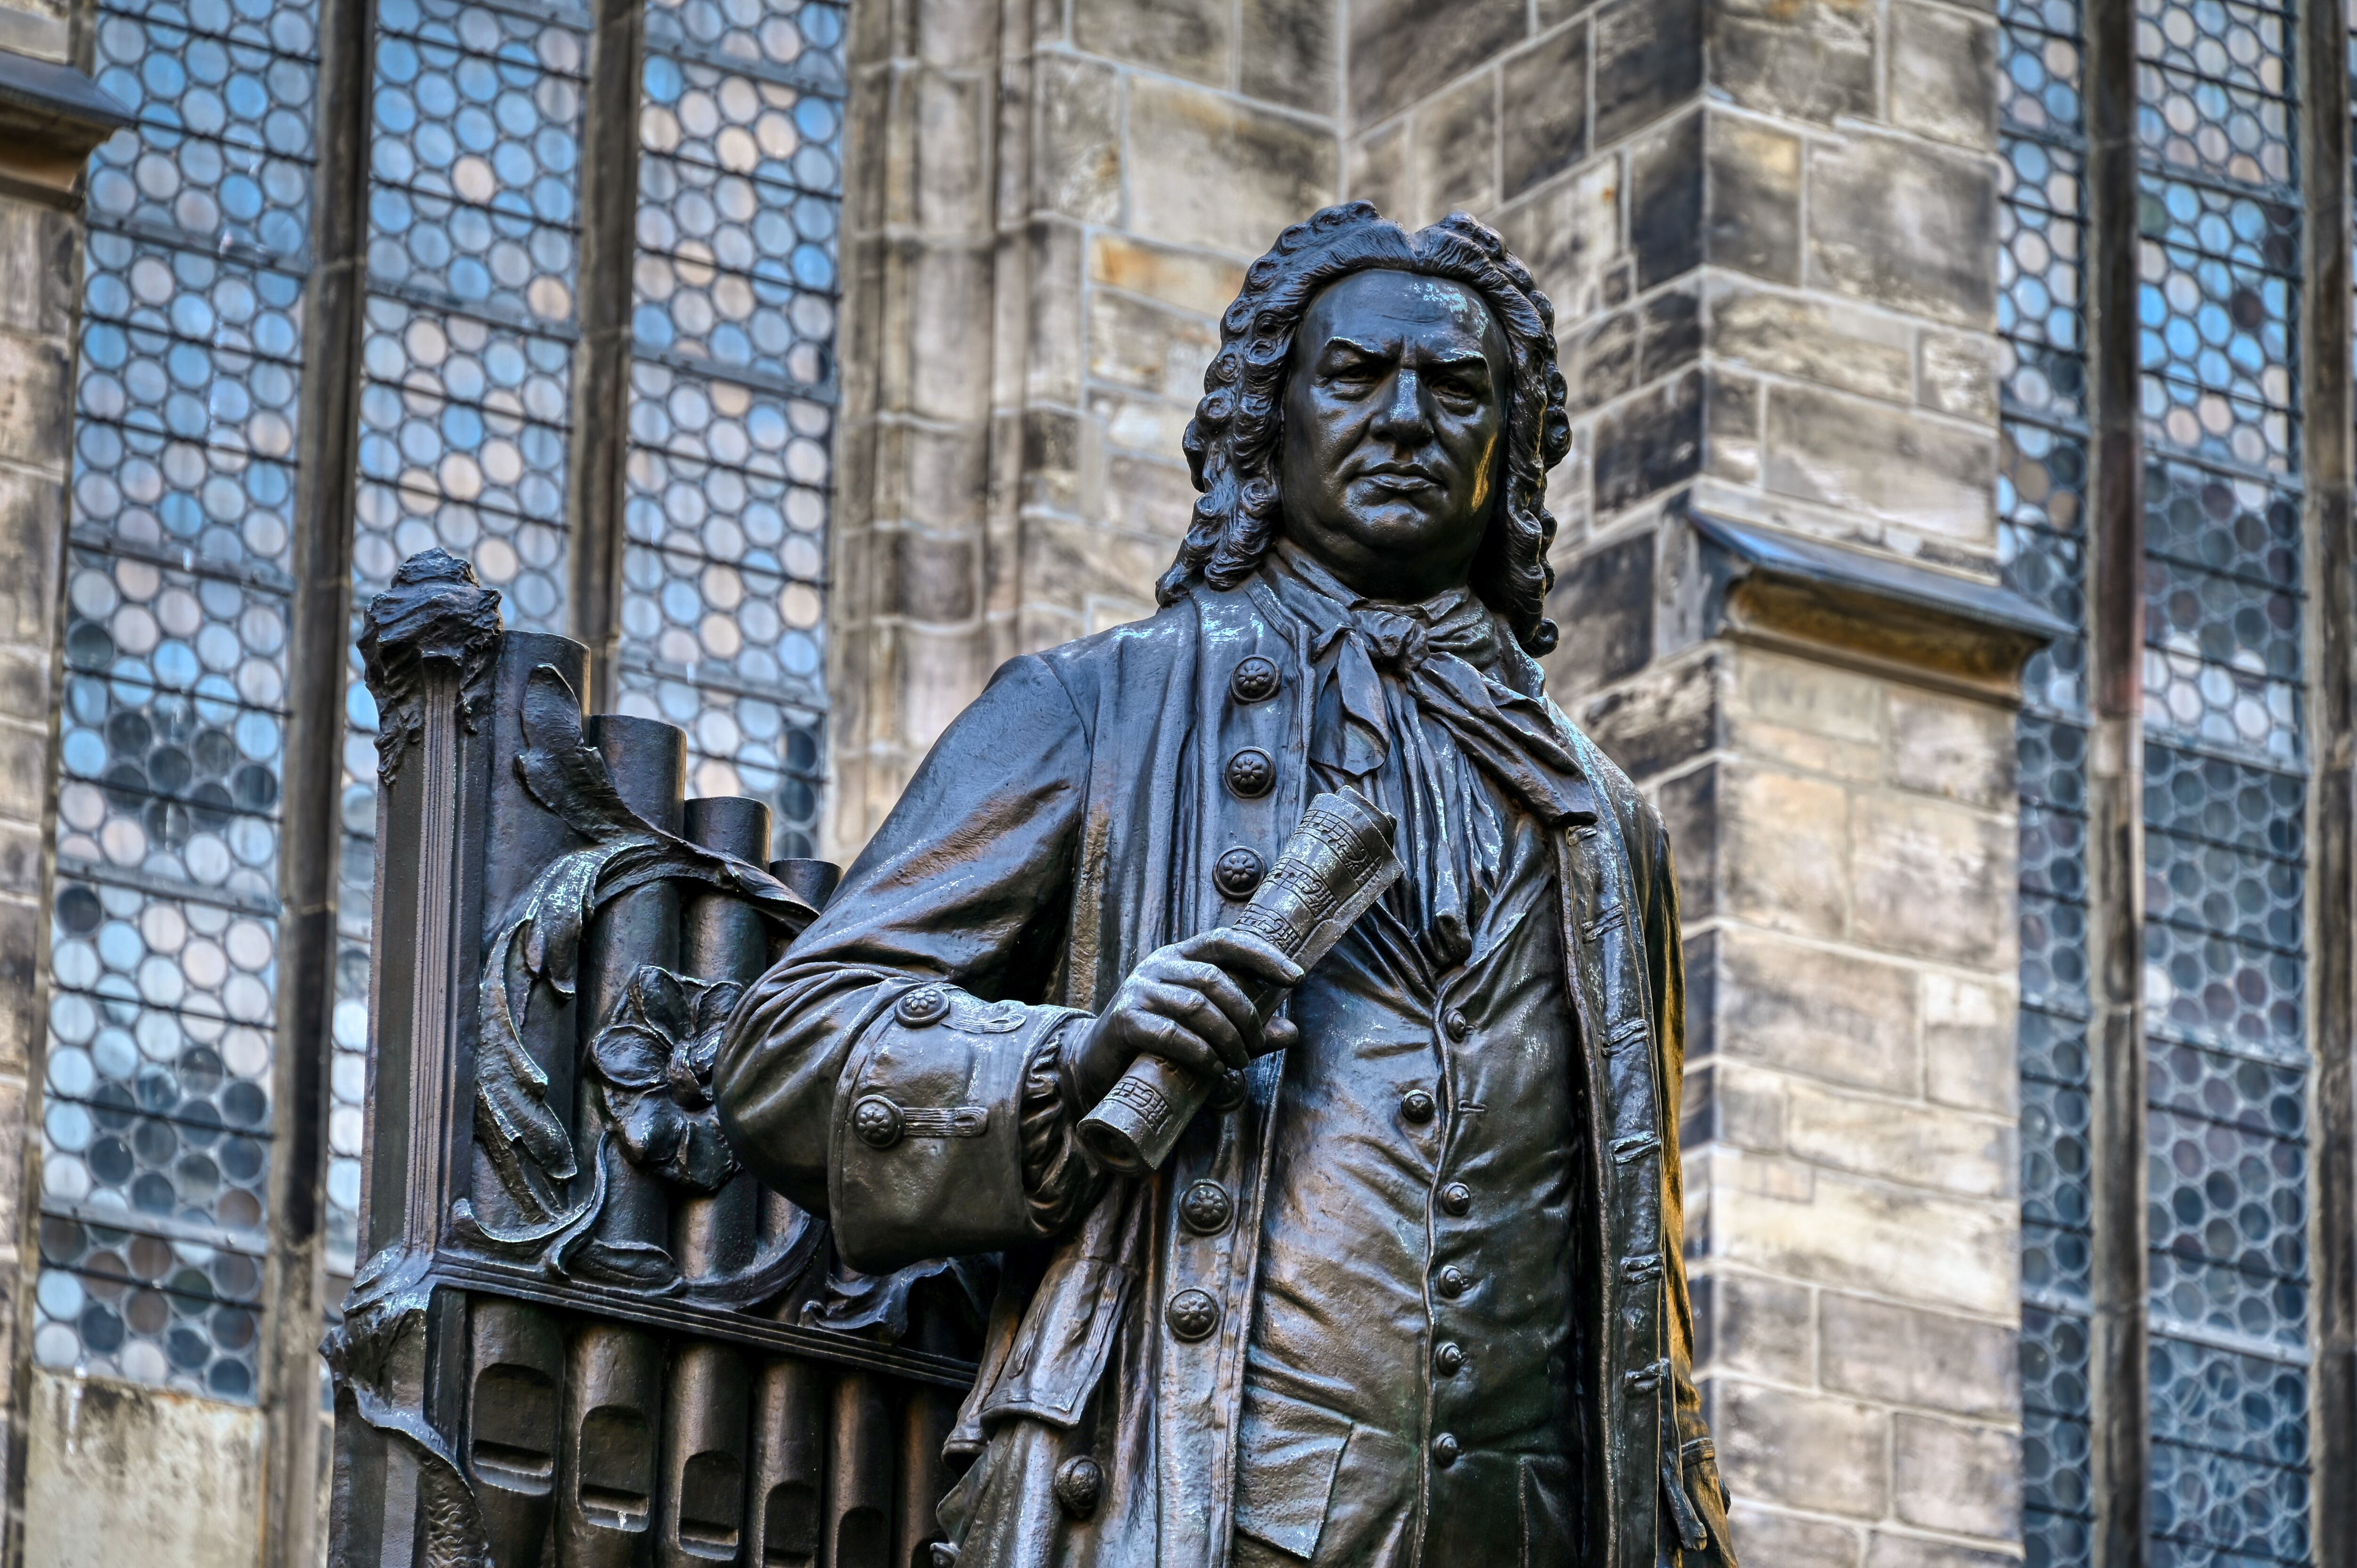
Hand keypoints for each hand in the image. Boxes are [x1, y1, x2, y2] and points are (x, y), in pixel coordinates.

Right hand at [1066, 929, 1304, 1106]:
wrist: (1096, 1065)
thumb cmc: (1159, 1045)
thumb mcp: (1206, 1032)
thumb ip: (1245, 1030)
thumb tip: (1292, 1032)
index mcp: (1180, 958)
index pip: (1225, 941)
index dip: (1263, 955)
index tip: (1296, 978)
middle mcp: (1158, 966)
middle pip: (1215, 978)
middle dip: (1246, 1015)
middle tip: (1256, 1046)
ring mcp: (1139, 990)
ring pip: (1196, 1006)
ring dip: (1227, 1037)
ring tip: (1238, 1062)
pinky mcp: (1125, 1020)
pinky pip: (1171, 1033)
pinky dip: (1200, 1052)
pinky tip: (1212, 1068)